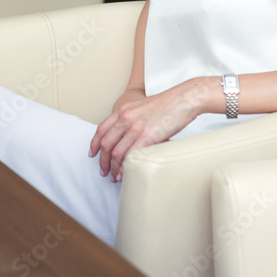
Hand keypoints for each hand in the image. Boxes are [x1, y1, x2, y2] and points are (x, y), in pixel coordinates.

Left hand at [88, 82, 206, 181]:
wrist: (183, 98)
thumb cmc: (168, 104)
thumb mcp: (143, 107)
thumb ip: (133, 118)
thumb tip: (130, 136)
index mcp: (123, 109)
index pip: (101, 129)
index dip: (94, 144)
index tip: (93, 154)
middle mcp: (125, 118)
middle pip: (106, 144)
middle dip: (103, 161)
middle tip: (104, 172)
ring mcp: (135, 127)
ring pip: (116, 153)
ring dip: (113, 168)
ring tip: (114, 177)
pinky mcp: (146, 136)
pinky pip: (130, 156)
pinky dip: (124, 168)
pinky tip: (125, 175)